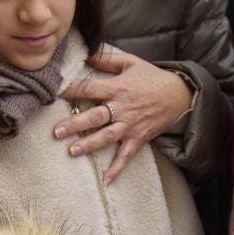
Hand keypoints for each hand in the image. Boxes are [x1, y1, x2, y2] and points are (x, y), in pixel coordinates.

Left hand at [56, 47, 193, 185]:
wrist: (179, 94)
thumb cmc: (152, 78)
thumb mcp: (131, 62)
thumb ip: (107, 59)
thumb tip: (86, 55)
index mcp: (117, 88)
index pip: (89, 89)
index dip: (71, 91)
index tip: (54, 94)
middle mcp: (121, 108)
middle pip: (94, 117)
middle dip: (75, 124)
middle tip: (57, 132)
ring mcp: (130, 125)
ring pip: (106, 136)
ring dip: (89, 144)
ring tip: (72, 151)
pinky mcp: (138, 138)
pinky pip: (126, 155)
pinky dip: (117, 168)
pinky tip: (106, 180)